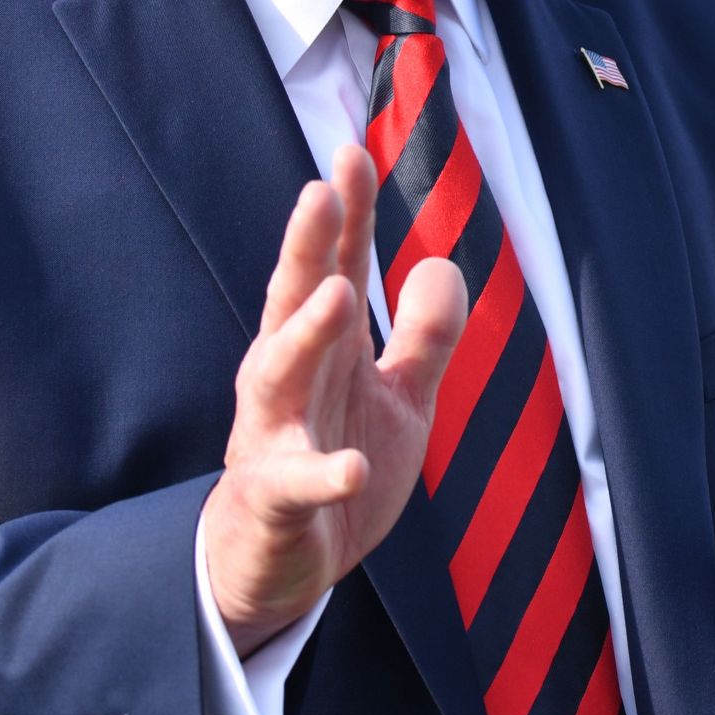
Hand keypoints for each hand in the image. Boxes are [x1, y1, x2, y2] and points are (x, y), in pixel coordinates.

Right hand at [206, 144, 466, 655]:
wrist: (282, 562)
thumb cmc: (335, 460)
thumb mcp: (399, 398)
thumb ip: (424, 336)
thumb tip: (441, 264)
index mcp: (320, 348)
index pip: (331, 267)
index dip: (344, 214)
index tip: (350, 151)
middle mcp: (287, 378)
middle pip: (294, 301)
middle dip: (307, 247)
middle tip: (321, 190)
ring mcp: (273, 436)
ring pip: (279, 375)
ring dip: (306, 334)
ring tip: (336, 294)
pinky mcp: (275, 499)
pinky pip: (297, 483)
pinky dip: (323, 475)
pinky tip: (353, 469)